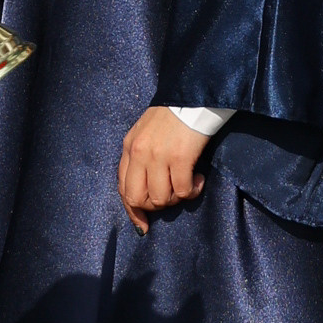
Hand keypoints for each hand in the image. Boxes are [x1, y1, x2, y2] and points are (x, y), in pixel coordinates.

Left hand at [118, 105, 212, 233]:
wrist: (193, 97)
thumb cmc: (172, 116)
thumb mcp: (146, 134)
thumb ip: (140, 158)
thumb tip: (144, 192)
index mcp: (129, 147)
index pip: (123, 189)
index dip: (133, 211)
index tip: (143, 225)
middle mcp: (139, 153)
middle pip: (138, 198)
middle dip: (155, 206)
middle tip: (172, 196)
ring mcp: (158, 156)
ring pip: (160, 198)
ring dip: (176, 198)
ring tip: (187, 184)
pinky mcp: (179, 158)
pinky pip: (182, 191)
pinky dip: (193, 191)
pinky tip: (199, 179)